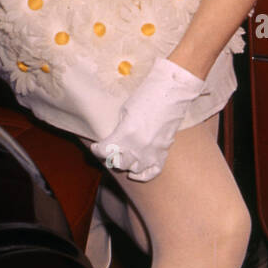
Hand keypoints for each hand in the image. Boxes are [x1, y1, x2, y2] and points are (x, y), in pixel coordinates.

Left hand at [89, 56, 206, 180]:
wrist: (171, 91)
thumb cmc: (147, 96)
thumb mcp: (125, 111)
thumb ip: (119, 129)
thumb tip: (114, 140)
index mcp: (126, 134)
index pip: (105, 151)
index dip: (97, 150)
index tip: (96, 146)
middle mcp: (138, 146)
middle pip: (118, 163)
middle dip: (110, 156)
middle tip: (109, 150)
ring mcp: (152, 151)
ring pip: (133, 169)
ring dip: (126, 163)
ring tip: (123, 156)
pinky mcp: (164, 151)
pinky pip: (152, 172)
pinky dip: (143, 175)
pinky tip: (135, 172)